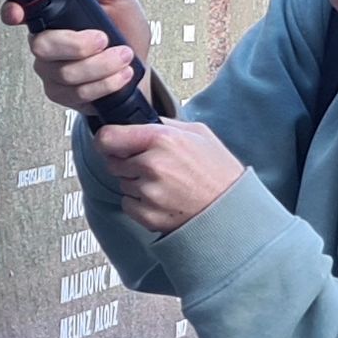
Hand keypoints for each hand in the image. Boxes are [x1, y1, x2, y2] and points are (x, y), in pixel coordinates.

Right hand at [13, 0, 155, 117]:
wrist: (137, 71)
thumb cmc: (127, 34)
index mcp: (55, 16)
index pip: (20, 11)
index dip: (13, 12)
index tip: (19, 13)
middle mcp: (48, 44)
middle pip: (42, 46)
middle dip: (77, 45)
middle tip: (104, 39)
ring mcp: (52, 71)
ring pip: (63, 72)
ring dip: (101, 65)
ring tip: (123, 56)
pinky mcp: (63, 94)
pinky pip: (76, 93)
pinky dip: (104, 84)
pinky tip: (120, 75)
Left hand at [95, 121, 244, 234]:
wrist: (231, 209)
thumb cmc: (218, 170)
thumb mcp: (197, 133)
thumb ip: (164, 125)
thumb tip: (138, 122)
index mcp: (162, 140)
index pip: (108, 137)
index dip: (106, 140)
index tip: (110, 143)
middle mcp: (151, 165)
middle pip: (113, 162)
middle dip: (126, 162)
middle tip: (151, 166)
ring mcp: (148, 193)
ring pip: (122, 183)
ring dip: (135, 182)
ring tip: (164, 184)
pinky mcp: (147, 215)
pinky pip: (128, 204)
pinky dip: (139, 202)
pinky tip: (163, 199)